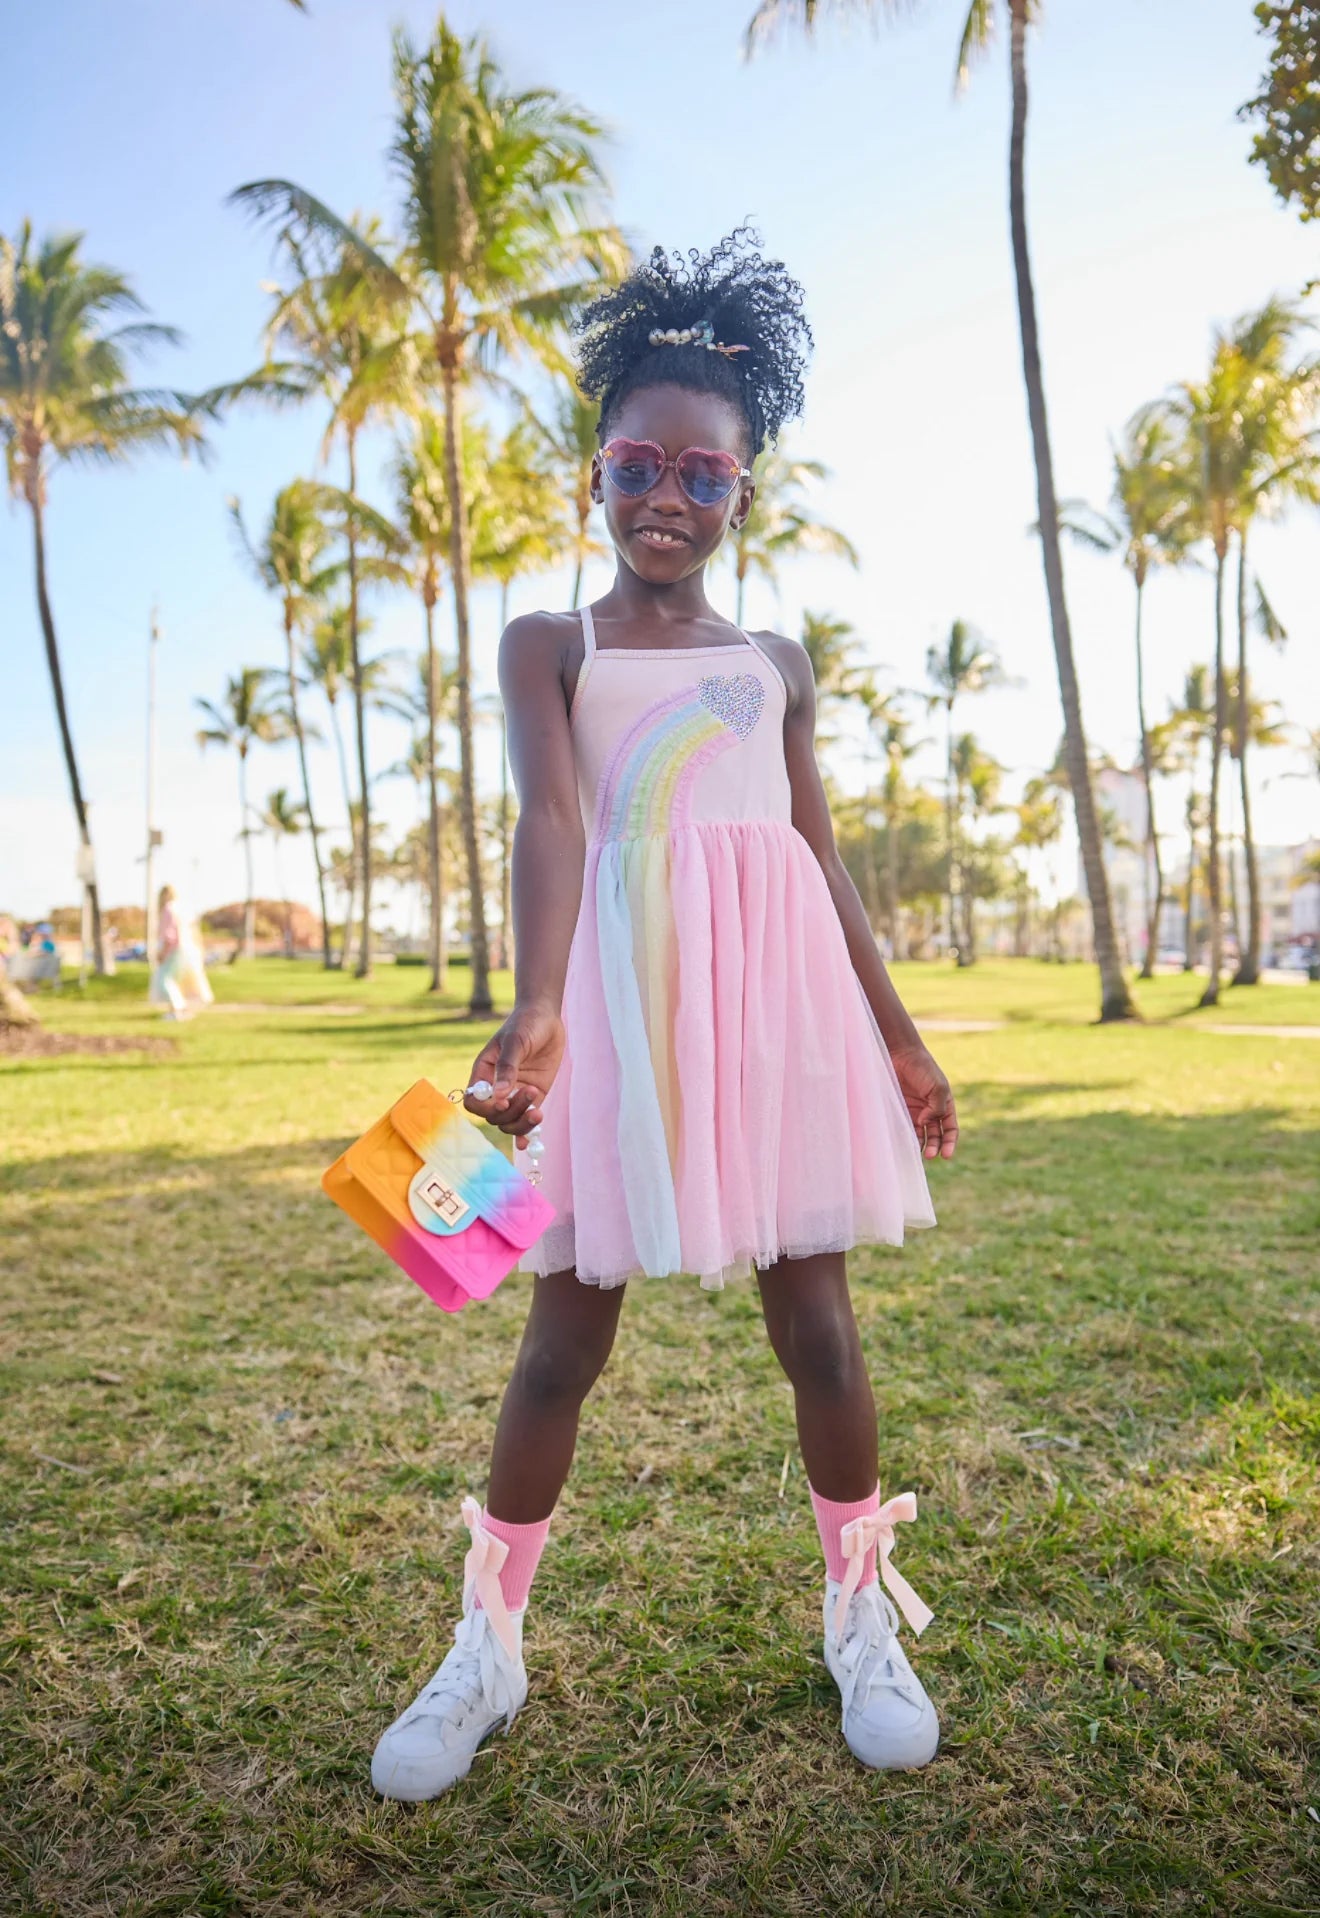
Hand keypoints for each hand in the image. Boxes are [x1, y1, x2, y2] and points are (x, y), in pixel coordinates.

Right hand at [463, 1001, 565, 1147]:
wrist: (546, 1017)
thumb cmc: (525, 1023)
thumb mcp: (515, 1041)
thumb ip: (507, 1067)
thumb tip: (500, 1096)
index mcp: (483, 1074)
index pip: (473, 1101)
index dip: (486, 1107)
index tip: (503, 1101)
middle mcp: (496, 1088)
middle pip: (494, 1117)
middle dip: (511, 1112)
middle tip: (531, 1092)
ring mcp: (515, 1094)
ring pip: (510, 1122)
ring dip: (522, 1122)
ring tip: (538, 1111)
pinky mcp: (533, 1096)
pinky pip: (526, 1119)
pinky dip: (527, 1133)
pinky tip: (529, 1143)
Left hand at [890, 1043, 957, 1161]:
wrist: (900, 1054)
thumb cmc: (923, 1068)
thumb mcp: (937, 1087)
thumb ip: (937, 1108)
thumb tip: (926, 1124)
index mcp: (945, 1104)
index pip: (950, 1129)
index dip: (950, 1143)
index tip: (947, 1155)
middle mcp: (931, 1110)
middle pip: (936, 1135)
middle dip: (935, 1146)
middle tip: (930, 1155)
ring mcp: (916, 1111)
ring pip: (921, 1134)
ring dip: (921, 1145)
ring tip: (919, 1154)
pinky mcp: (901, 1110)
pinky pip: (906, 1127)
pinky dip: (907, 1137)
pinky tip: (906, 1144)